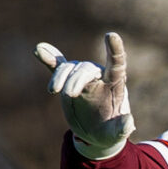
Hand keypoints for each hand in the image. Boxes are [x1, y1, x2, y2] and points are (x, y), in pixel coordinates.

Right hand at [34, 32, 134, 159]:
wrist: (95, 133)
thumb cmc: (110, 131)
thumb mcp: (116, 133)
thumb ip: (122, 128)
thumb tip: (129, 124)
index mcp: (114, 84)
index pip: (116, 63)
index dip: (114, 49)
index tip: (111, 35)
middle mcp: (98, 75)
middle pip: (86, 69)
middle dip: (76, 79)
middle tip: (68, 94)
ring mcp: (82, 77)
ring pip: (69, 69)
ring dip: (59, 77)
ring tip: (52, 90)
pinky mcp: (67, 82)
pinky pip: (57, 67)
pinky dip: (49, 59)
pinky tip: (38, 49)